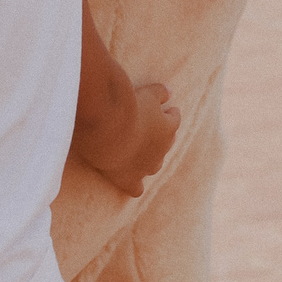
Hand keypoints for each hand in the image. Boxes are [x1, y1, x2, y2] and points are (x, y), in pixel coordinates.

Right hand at [80, 82, 179, 197]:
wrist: (108, 124)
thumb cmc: (127, 106)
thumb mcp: (148, 93)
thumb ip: (161, 92)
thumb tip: (170, 92)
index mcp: (167, 128)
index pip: (174, 120)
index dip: (169, 115)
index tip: (166, 110)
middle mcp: (161, 150)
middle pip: (165, 145)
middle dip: (160, 138)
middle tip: (147, 129)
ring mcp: (146, 166)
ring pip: (154, 167)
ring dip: (148, 160)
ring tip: (137, 153)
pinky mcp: (129, 179)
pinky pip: (136, 188)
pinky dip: (134, 185)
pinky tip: (129, 182)